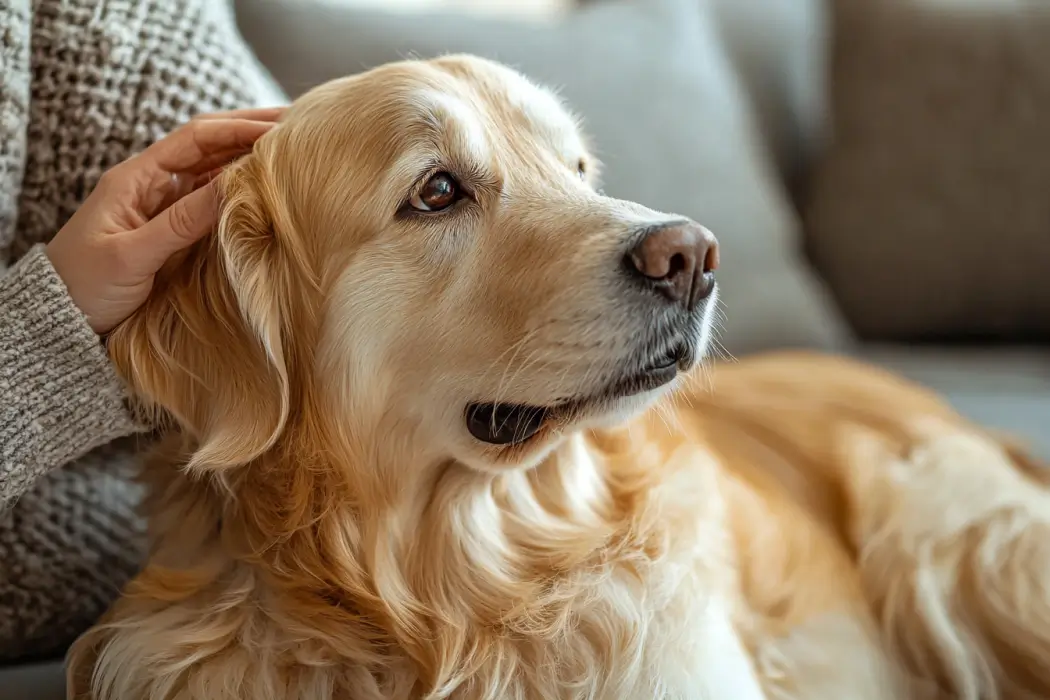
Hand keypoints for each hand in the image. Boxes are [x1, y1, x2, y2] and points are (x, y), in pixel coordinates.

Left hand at [46, 107, 284, 334]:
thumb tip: (232, 187)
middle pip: (209, 146)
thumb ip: (181, 223)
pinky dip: (241, 190)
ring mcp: (163, 207)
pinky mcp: (173, 231)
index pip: (196, 139)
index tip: (280, 128)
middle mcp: (152, 185)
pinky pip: (213, 202)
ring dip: (250, 158)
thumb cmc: (85, 287)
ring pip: (214, 172)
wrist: (61, 320)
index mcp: (136, 179)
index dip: (239, 128)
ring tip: (292, 151)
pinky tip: (266, 190)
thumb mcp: (132, 256)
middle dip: (251, 131)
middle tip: (298, 125)